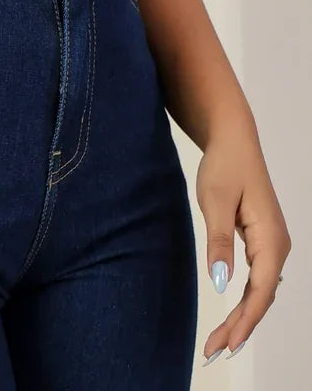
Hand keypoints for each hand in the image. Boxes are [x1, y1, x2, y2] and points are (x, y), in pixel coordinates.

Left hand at [196, 124, 291, 362]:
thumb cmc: (224, 165)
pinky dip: (243, 301)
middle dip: (239, 327)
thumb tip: (221, 284)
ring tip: (217, 342)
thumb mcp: (215, 200)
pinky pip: (256, 281)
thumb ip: (219, 242)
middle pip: (262, 297)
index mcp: (271, 239)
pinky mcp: (261, 242)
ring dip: (241, 317)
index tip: (228, 346)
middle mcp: (278, 246)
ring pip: (259, 292)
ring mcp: (272, 245)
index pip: (261, 291)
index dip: (245, 322)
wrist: (232, 139)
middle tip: (212, 351)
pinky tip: (231, 318)